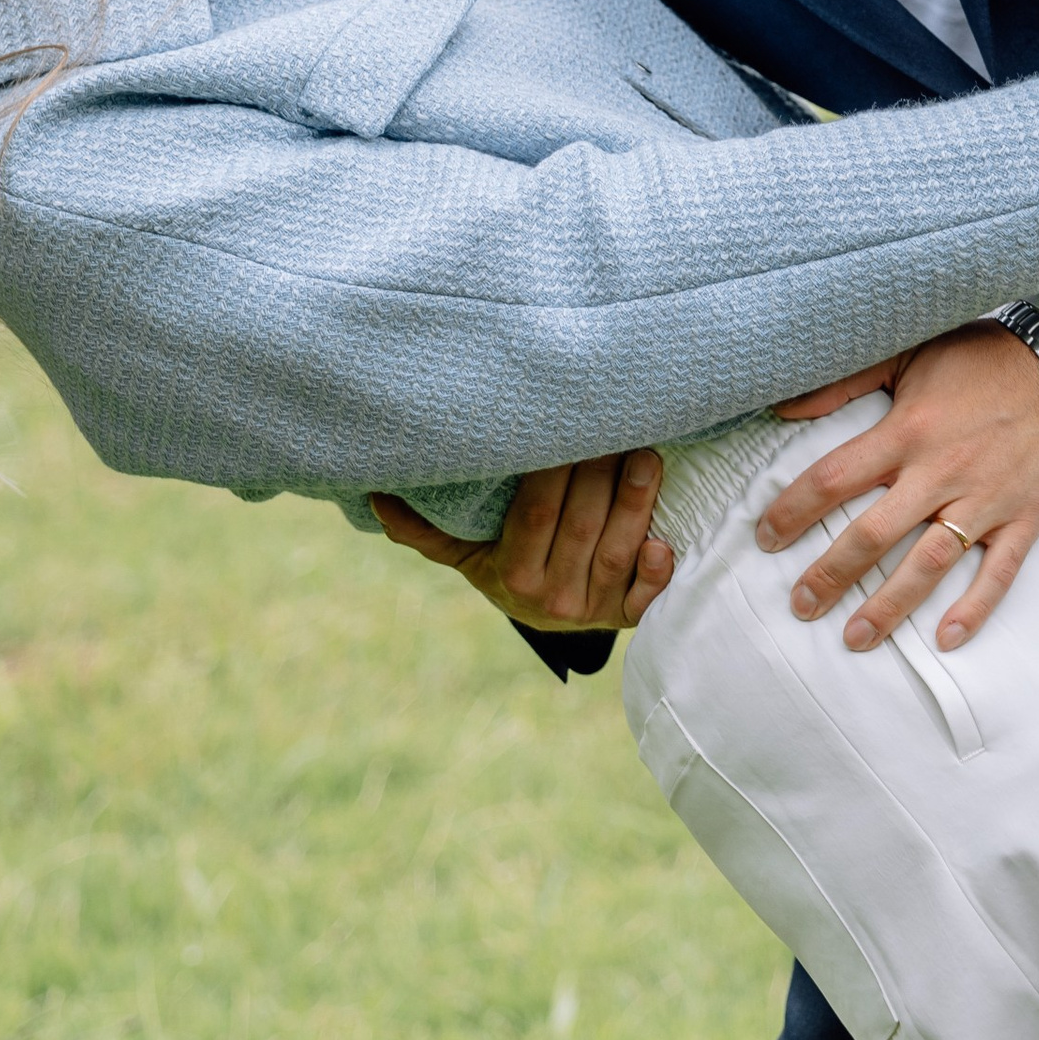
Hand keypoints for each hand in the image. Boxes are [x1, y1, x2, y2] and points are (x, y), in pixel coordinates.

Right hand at [369, 452, 675, 633]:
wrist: (549, 614)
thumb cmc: (507, 562)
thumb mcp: (464, 548)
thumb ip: (424, 526)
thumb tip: (374, 492)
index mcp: (511, 574)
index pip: (533, 515)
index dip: (551, 473)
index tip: (565, 426)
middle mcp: (552, 597)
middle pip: (580, 527)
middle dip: (600, 474)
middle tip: (617, 424)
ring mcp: (594, 608)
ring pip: (616, 552)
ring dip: (635, 504)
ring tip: (646, 456)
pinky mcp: (630, 615)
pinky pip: (646, 600)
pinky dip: (657, 573)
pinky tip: (664, 541)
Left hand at [757, 323, 1038, 653]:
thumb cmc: (982, 357)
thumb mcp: (907, 353)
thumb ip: (844, 381)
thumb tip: (782, 405)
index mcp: (907, 431)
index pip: (834, 479)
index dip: (793, 512)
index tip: (767, 540)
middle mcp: (941, 471)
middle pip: (873, 534)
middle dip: (831, 575)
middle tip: (802, 606)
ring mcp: (985, 500)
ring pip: (928, 564)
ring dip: (889, 606)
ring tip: (856, 637)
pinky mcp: (1025, 517)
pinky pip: (998, 572)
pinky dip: (974, 608)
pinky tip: (946, 639)